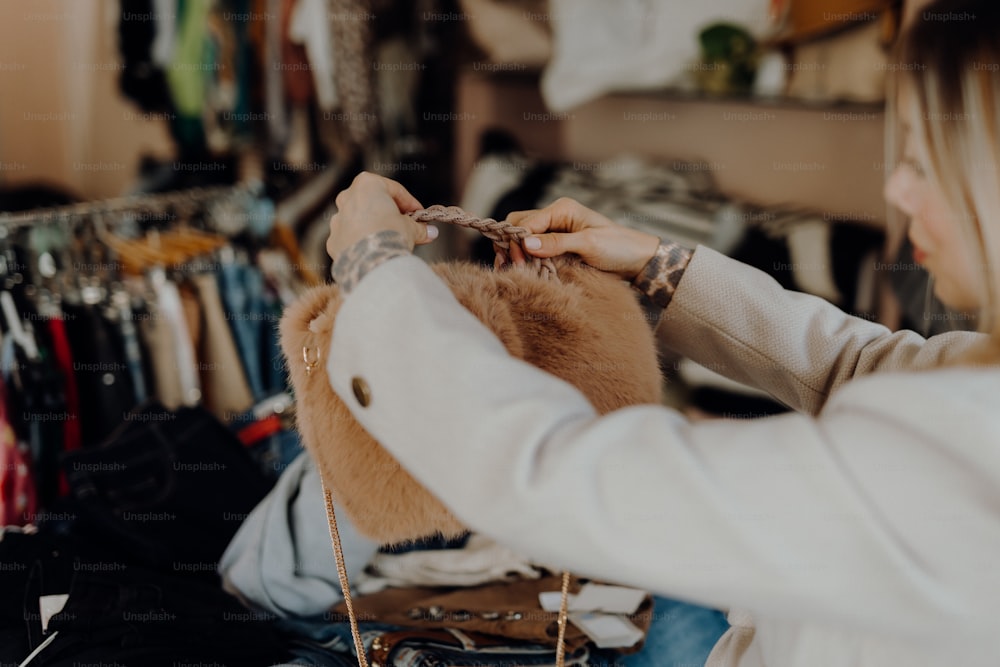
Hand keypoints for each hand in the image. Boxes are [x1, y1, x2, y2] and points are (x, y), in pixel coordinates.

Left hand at [326, 172, 437, 260]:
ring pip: (359, 219)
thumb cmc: (391, 235)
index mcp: (367, 184)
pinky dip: (362, 242)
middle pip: (373, 202)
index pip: (394, 190)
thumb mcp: (411, 228)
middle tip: (405, 225)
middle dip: (389, 213)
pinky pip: (351, 237)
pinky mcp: (333, 240)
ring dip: (374, 226)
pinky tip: (374, 251)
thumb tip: (431, 232)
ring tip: (389, 240)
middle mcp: (348, 197)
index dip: (410, 203)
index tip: (420, 214)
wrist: (371, 262)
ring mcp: (338, 219)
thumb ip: (419, 228)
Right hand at [499, 198, 659, 280]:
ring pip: (523, 237)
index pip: (526, 222)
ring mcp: (555, 232)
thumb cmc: (618, 247)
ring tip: (515, 271)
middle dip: (511, 245)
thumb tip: (526, 244)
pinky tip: (525, 271)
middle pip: (518, 225)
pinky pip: (533, 250)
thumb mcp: (589, 244)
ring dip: (517, 253)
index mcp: (562, 209)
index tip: (519, 262)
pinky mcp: (557, 246)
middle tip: (513, 267)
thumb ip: (557, 243)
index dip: (518, 241)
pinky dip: (526, 259)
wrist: (637, 260)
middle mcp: (555, 217)